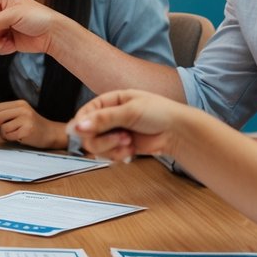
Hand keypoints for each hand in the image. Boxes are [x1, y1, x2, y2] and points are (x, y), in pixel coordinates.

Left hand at [0, 100, 65, 148]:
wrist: (52, 134)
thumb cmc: (32, 127)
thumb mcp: (20, 115)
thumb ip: (7, 115)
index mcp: (20, 103)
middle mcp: (23, 109)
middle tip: (0, 135)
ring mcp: (26, 118)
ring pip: (2, 127)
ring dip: (3, 135)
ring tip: (11, 136)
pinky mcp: (28, 129)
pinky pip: (9, 135)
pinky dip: (10, 139)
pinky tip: (18, 139)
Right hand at [68, 90, 189, 163]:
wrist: (179, 132)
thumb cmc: (160, 113)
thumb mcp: (130, 111)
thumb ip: (102, 119)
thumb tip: (77, 127)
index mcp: (108, 101)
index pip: (84, 113)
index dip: (82, 124)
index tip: (85, 132)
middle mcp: (108, 117)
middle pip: (87, 133)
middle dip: (103, 139)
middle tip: (122, 138)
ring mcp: (113, 133)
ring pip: (95, 146)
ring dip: (111, 148)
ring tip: (129, 143)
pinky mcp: (120, 147)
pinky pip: (107, 155)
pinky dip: (117, 155)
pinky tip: (131, 151)